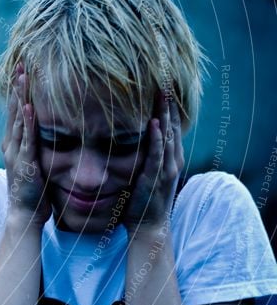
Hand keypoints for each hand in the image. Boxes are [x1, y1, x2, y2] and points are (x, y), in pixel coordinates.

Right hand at [1, 63, 49, 226]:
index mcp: (14, 144)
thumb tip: (47, 136)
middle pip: (13, 109)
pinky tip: (27, 107)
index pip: (16, 111)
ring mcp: (16, 153)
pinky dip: (26, 122)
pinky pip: (26, 138)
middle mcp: (11, 145)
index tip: (21, 70)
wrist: (24, 214)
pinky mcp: (24, 163)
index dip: (18, 90)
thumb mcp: (34, 165)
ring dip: (19, 97)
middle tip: (19, 63)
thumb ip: (37, 149)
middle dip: (16, 86)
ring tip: (21, 76)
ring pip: (18, 119)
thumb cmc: (33, 192)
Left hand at [123, 87, 183, 233]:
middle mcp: (172, 160)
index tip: (163, 83)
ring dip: (165, 114)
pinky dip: (157, 139)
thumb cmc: (143, 200)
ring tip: (162, 93)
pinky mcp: (155, 178)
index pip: (171, 124)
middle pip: (172, 124)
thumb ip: (144, 155)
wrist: (148, 226)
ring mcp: (166, 169)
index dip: (168, 104)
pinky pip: (157, 155)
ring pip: (168, 136)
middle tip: (165, 78)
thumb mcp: (145, 172)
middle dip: (169, 103)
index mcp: (170, 157)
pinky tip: (155, 124)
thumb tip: (132, 137)